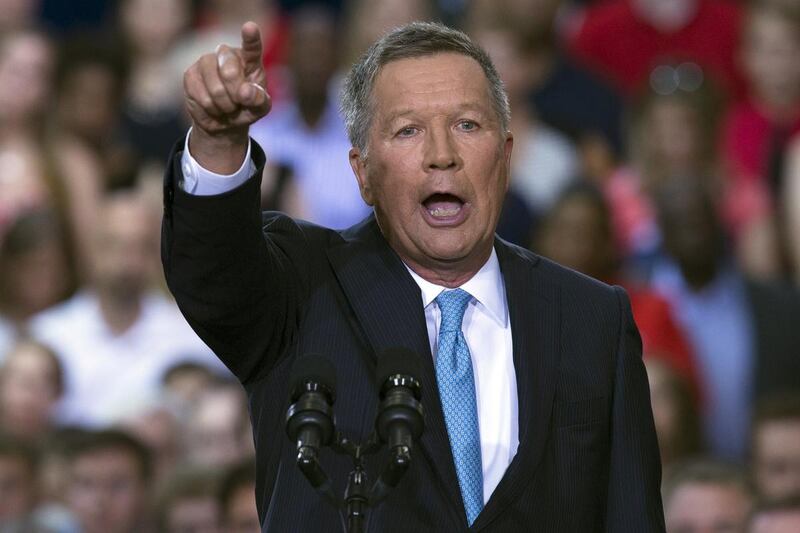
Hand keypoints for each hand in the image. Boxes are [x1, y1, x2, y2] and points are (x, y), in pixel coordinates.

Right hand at [183, 21, 270, 171]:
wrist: (224, 121)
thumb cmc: (246, 108)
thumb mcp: (259, 107)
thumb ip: (258, 99)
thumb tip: (245, 93)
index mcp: (249, 59)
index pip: (251, 47)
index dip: (250, 38)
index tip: (250, 28)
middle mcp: (227, 55)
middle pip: (230, 72)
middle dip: (236, 95)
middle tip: (239, 103)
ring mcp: (206, 62)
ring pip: (216, 89)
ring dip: (225, 106)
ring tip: (227, 107)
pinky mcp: (190, 74)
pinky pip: (203, 98)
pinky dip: (211, 109)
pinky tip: (213, 107)